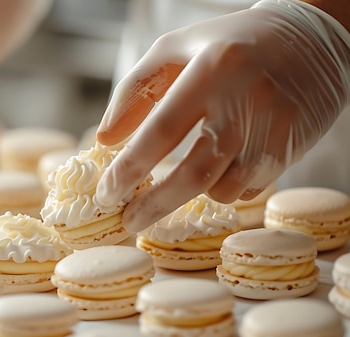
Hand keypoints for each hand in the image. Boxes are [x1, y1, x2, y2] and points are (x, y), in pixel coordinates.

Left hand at [95, 0, 349, 231]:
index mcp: (211, 70)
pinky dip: (225, 186)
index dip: (130, 169)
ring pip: (223, 189)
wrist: (308, 39)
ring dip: (193, 193)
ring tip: (181, 177)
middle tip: (130, 221)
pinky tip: (220, 166)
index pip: (161, 131)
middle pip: (194, 174)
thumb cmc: (227, 44)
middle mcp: (246, 102)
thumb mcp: (174, 49)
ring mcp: (274, 128)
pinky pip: (250, 187)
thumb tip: (104, 140)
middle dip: (155, 205)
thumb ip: (134, 91)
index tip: (107, 194)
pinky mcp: (293, 148)